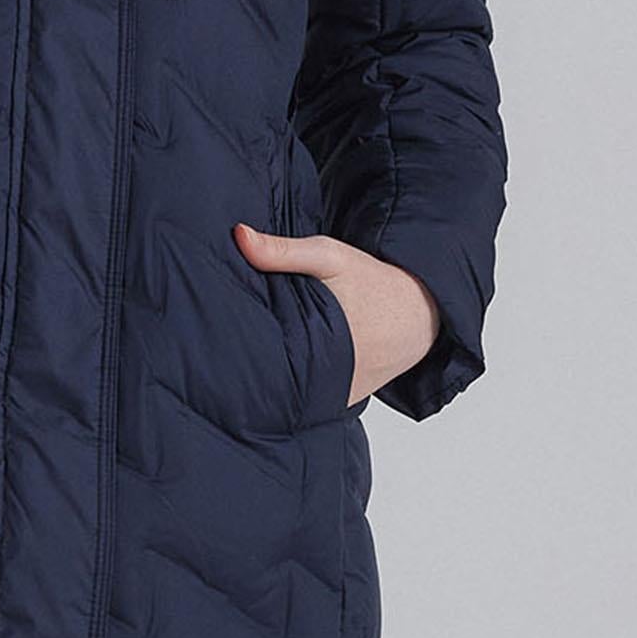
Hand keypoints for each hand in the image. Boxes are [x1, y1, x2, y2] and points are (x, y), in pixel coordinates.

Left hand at [230, 222, 438, 403]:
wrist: (421, 313)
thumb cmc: (373, 282)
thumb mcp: (330, 257)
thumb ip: (284, 251)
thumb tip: (239, 236)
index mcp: (320, 340)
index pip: (263, 357)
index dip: (237, 352)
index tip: (215, 346)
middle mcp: (329, 375)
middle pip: (274, 380)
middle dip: (250, 369)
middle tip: (222, 357)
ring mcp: (338, 394)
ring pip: (293, 394)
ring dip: (275, 383)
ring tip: (244, 371)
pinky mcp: (346, 401)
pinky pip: (313, 402)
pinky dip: (299, 391)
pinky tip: (282, 378)